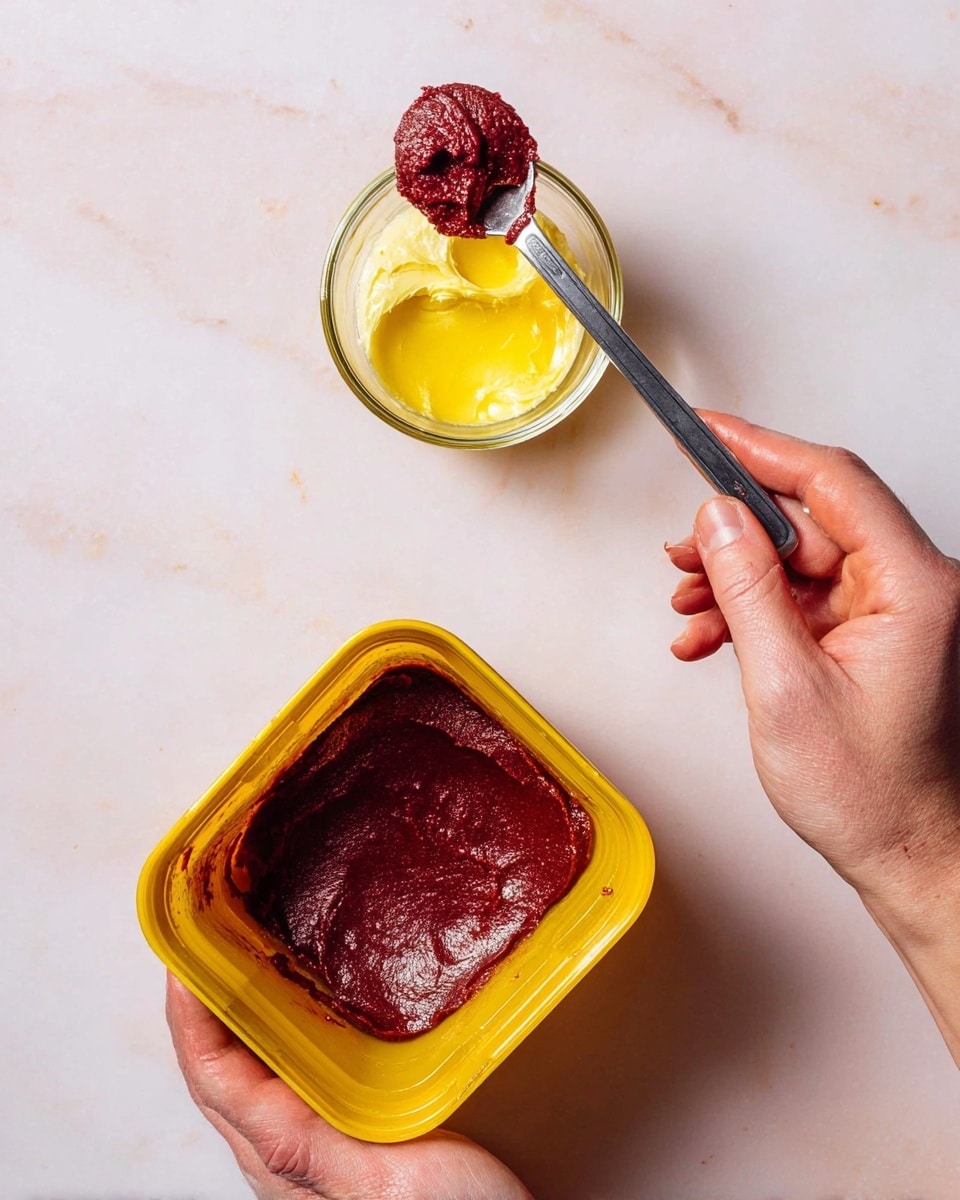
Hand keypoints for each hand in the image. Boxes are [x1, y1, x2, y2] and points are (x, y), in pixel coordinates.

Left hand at [165, 972, 533, 1199]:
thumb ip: (311, 1146)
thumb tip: (255, 1094)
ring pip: (258, 1061)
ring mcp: (318, 1135)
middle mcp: (288, 1145)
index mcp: (281, 1154)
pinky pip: (301, 1064)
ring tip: (252, 950)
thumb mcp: (375, 1182)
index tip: (184, 953)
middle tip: (213, 933)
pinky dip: (291, 1020)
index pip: (209, 1072)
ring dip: (245, 1005)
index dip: (189, 1011)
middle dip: (208, 997)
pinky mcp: (353, 1125)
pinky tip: (318, 995)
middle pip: (222, 1062)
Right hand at [665, 412, 959, 1061]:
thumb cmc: (868, 793)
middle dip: (736, 536)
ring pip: (803, 559)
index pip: (832, 483)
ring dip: (738, 579)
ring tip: (690, 608)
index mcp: (913, 588)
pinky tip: (714, 635)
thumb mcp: (785, 685)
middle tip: (681, 554)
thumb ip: (748, 588)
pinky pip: (808, 596)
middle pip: (812, 521)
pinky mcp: (877, 633)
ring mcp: (897, 611)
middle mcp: (915, 588)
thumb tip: (718, 518)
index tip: (710, 431)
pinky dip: (757, 610)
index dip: (762, 450)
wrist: (905, 853)